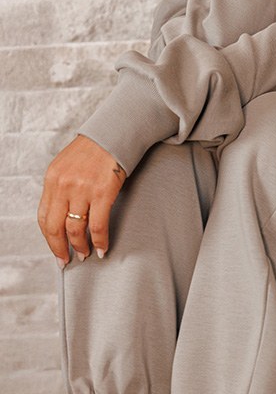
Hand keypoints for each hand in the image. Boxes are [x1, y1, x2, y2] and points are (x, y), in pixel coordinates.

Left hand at [37, 135, 125, 266]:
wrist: (114, 134)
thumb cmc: (94, 149)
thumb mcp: (67, 165)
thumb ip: (62, 187)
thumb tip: (62, 214)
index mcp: (52, 178)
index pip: (43, 216)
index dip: (48, 238)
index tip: (55, 249)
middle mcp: (63, 185)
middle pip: (54, 227)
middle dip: (60, 248)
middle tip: (66, 260)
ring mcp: (82, 189)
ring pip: (76, 228)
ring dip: (80, 246)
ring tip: (86, 253)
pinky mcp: (102, 192)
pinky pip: (98, 224)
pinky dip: (100, 240)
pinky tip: (102, 247)